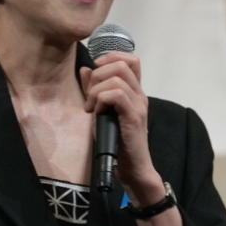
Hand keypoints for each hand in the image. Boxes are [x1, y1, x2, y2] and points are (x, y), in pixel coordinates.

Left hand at [80, 53, 160, 200]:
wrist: (132, 167)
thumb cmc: (116, 141)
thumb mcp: (101, 110)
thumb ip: (94, 89)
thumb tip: (85, 69)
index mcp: (134, 91)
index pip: (131, 59)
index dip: (110, 57)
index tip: (95, 73)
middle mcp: (140, 94)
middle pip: (121, 64)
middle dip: (98, 75)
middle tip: (90, 96)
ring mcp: (139, 105)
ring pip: (116, 79)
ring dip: (96, 91)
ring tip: (92, 108)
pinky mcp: (134, 117)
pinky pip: (117, 95)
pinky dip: (102, 100)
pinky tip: (97, 113)